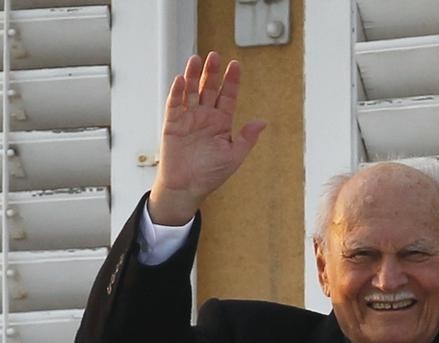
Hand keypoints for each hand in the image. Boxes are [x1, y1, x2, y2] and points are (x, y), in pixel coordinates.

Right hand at [149, 52, 266, 224]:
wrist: (187, 187)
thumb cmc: (211, 174)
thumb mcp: (234, 156)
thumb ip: (246, 138)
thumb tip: (262, 122)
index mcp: (221, 123)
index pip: (228, 96)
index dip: (232, 81)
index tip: (236, 65)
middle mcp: (205, 117)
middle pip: (209, 89)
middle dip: (212, 73)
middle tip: (215, 56)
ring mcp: (188, 118)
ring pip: (192, 92)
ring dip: (193, 76)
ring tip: (197, 59)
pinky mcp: (172, 124)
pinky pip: (174, 104)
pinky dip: (177, 92)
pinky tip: (181, 80)